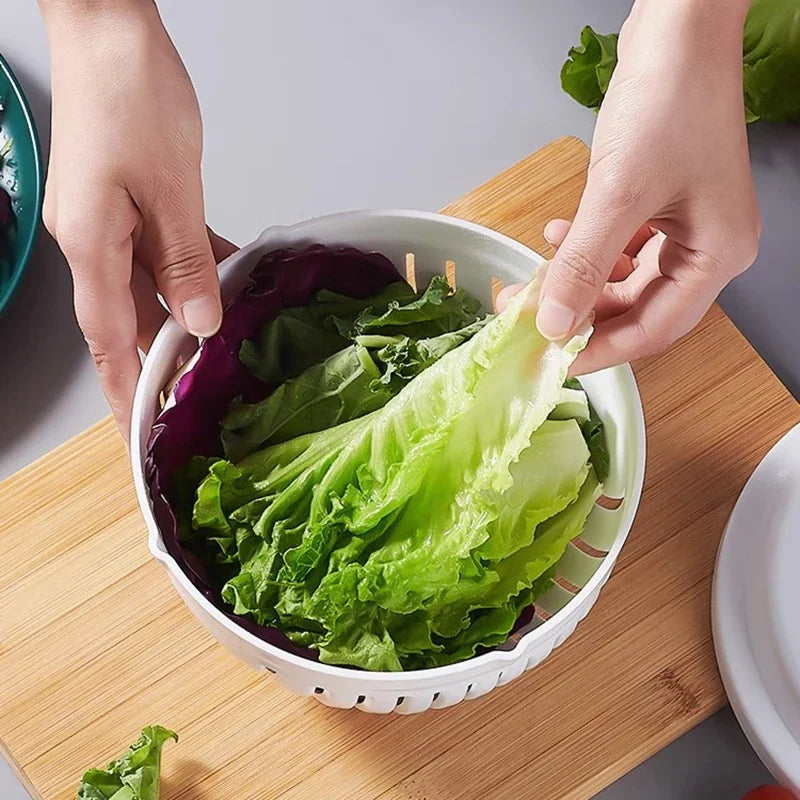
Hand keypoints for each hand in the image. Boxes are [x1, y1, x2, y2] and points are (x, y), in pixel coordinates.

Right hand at [40, 1, 235, 437]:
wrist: (111, 30)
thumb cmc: (127, 91)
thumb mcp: (170, 186)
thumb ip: (185, 260)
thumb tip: (199, 319)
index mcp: (93, 246)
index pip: (110, 342)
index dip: (127, 392)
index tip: (141, 436)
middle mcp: (96, 243)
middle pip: (130, 323)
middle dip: (159, 366)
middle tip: (190, 405)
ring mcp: (113, 224)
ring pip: (151, 291)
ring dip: (183, 322)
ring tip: (215, 355)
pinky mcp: (134, 204)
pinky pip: (165, 253)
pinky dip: (194, 273)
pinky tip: (227, 283)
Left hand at [505, 0, 759, 373]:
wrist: (678, 27)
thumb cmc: (669, 100)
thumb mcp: (618, 195)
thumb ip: (583, 265)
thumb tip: (556, 324)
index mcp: (716, 254)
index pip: (656, 329)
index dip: (603, 351)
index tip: (556, 363)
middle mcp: (705, 245)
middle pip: (637, 306)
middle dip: (580, 313)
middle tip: (531, 319)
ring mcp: (683, 223)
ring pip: (622, 276)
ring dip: (577, 280)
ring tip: (534, 279)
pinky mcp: (659, 200)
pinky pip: (618, 243)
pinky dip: (586, 246)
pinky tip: (556, 235)